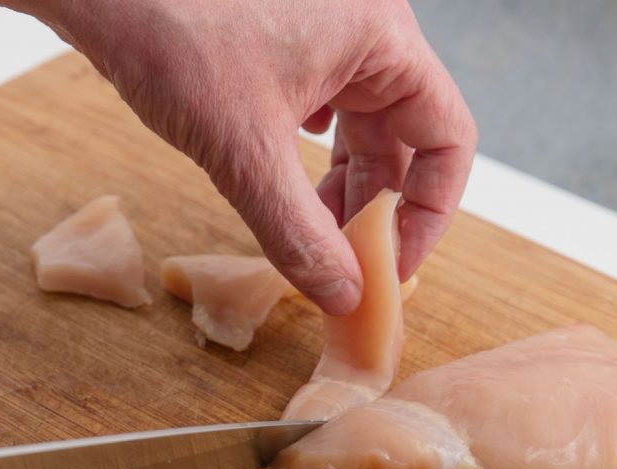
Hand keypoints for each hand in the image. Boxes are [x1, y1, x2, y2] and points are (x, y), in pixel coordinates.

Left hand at [0, 0, 476, 313]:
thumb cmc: (168, 29)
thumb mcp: (243, 149)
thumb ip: (299, 232)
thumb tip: (344, 293)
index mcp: (381, 37)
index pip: (448, 136)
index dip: (428, 212)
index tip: (392, 264)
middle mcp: (363, 26)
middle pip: (402, 134)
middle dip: (373, 206)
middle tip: (343, 264)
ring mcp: (322, 27)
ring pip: (358, 122)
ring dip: (340, 184)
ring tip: (311, 234)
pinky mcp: (282, 34)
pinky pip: (320, 102)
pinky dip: (307, 151)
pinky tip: (283, 177)